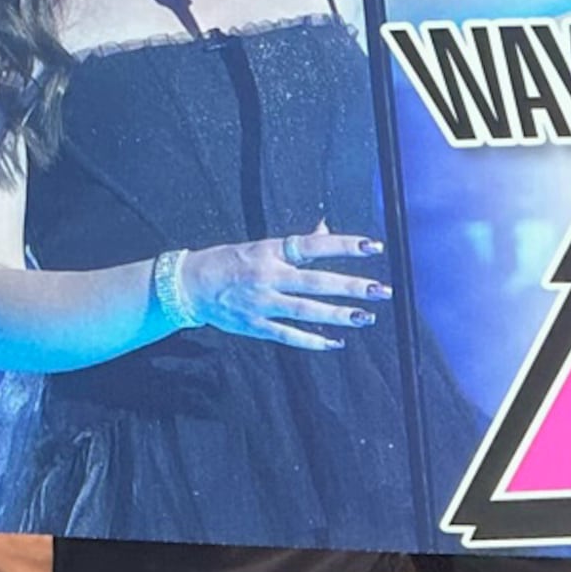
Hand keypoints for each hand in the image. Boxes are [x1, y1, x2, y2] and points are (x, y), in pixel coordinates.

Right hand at [168, 230, 388, 350]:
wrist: (189, 285)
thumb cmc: (229, 261)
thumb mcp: (261, 246)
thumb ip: (296, 244)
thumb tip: (325, 229)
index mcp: (270, 251)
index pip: (314, 245)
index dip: (344, 245)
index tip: (373, 245)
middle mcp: (268, 276)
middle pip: (316, 282)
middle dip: (351, 286)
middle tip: (381, 290)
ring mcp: (261, 303)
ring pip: (306, 311)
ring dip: (338, 315)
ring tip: (365, 317)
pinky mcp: (254, 326)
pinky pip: (288, 335)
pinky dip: (312, 341)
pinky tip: (335, 342)